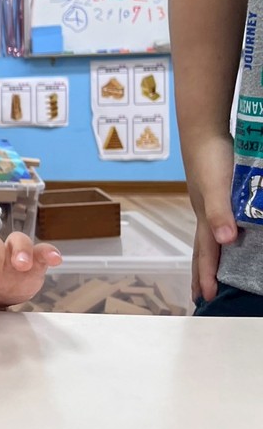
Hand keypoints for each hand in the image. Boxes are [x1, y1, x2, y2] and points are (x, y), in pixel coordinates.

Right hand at [184, 136, 238, 301]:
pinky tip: (227, 235)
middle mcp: (206, 215)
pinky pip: (219, 224)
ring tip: (211, 271)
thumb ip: (221, 213)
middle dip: (200, 274)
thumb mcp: (217, 187)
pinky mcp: (217, 194)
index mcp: (205, 218)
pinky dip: (220, 238)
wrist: (203, 131)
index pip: (205, 254)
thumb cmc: (210, 159)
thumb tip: (226, 242)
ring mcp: (210, 205)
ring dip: (209, 258)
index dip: (207, 276)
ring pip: (210, 238)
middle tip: (200, 295)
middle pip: (202, 250)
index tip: (208, 298)